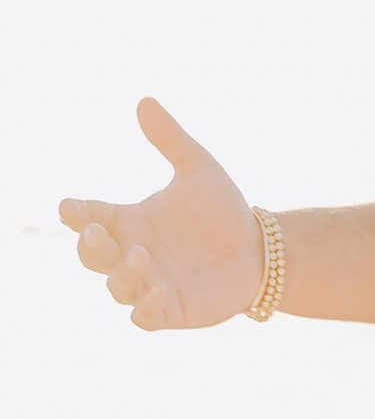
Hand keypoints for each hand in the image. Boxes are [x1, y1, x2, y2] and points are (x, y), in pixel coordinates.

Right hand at [60, 100, 260, 331]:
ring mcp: (148, 284)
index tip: (69, 206)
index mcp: (129, 221)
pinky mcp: (171, 311)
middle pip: (91, 256)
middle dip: (88, 247)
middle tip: (94, 234)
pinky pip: (144, 317)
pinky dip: (143, 309)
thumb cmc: (223, 210)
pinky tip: (156, 292)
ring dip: (120, 274)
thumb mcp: (199, 169)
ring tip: (140, 255)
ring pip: (115, 287)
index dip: (74, 213)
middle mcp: (131, 253)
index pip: (88, 217)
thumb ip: (171, 139)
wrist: (261, 249)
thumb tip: (144, 101)